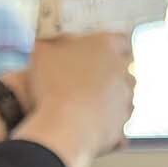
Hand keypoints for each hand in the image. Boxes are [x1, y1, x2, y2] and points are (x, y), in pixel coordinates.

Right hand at [14, 33, 135, 166]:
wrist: (65, 127)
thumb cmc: (53, 86)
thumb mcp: (42, 54)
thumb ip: (51, 44)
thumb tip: (50, 42)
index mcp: (106, 45)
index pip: (120, 39)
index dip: (110, 46)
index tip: (99, 53)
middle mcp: (121, 69)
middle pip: (124, 66)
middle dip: (111, 71)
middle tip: (89, 78)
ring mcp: (125, 96)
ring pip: (124, 93)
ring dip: (111, 95)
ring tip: (87, 102)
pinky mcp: (123, 121)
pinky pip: (119, 117)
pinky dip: (109, 118)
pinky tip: (91, 120)